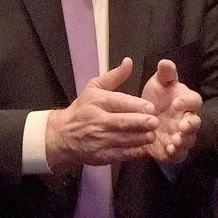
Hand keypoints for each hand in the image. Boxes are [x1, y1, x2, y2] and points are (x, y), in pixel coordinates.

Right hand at [45, 58, 159, 168]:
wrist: (62, 135)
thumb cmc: (82, 110)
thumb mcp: (94, 88)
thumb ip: (114, 76)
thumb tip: (128, 62)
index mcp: (97, 102)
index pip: (118, 102)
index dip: (136, 105)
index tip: (151, 107)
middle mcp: (97, 120)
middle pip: (122, 122)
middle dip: (140, 122)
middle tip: (155, 122)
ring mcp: (99, 139)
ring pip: (123, 139)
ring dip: (140, 138)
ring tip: (152, 135)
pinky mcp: (101, 155)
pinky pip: (120, 154)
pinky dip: (133, 152)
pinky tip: (143, 148)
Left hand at [141, 59, 201, 162]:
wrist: (144, 121)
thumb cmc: (155, 99)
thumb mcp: (158, 84)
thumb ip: (165, 74)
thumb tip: (165, 62)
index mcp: (186, 102)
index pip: (194, 101)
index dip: (187, 102)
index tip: (176, 103)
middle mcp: (187, 119)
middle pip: (195, 123)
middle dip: (190, 125)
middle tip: (182, 126)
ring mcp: (181, 136)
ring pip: (189, 140)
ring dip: (183, 141)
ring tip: (175, 141)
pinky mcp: (173, 150)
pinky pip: (178, 154)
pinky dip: (175, 153)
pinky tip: (168, 151)